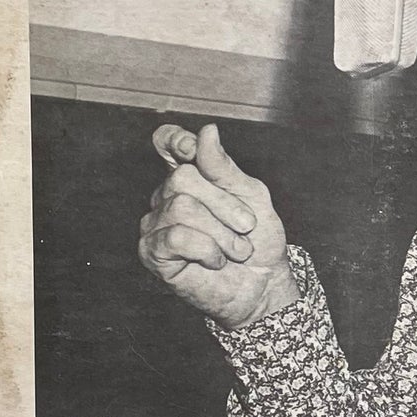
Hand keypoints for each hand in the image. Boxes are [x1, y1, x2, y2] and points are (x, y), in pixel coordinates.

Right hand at [139, 123, 299, 330]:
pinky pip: (175, 236)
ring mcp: (156, 225)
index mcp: (191, 177)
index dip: (175, 140)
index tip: (191, 149)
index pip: (166, 142)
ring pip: (181, 207)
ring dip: (221, 232)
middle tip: (246, 226)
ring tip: (236, 249)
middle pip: (182, 178)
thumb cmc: (259, 240)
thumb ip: (224, 167)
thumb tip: (206, 132)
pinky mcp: (152, 253)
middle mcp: (167, 197)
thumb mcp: (251, 195)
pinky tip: (216, 260)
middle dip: (224, 204)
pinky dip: (207, 249)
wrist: (263, 284)